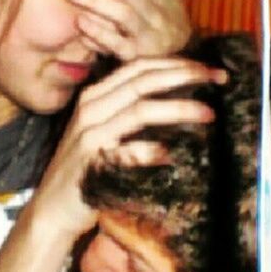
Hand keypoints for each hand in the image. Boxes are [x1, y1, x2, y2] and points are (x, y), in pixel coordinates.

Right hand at [28, 57, 225, 240]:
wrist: (53, 207)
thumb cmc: (87, 167)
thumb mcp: (102, 130)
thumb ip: (128, 109)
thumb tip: (175, 96)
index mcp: (95, 96)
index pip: (138, 68)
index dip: (174, 64)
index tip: (206, 69)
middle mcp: (90, 110)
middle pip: (142, 82)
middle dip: (184, 76)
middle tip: (217, 79)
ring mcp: (89, 136)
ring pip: (140, 110)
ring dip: (178, 109)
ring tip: (209, 114)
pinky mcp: (91, 164)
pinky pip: (127, 152)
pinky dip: (151, 151)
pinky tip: (171, 155)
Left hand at [60, 0, 190, 60]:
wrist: (178, 67)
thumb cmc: (165, 26)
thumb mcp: (169, 1)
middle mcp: (157, 15)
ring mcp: (148, 37)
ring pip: (122, 15)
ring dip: (93, 1)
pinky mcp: (136, 58)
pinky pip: (116, 45)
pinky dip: (98, 33)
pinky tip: (80, 22)